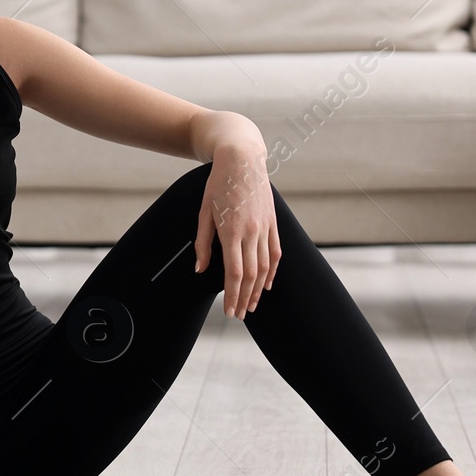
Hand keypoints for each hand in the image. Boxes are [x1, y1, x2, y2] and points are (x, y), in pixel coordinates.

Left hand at [193, 149, 280, 319]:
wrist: (242, 160)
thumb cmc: (217, 185)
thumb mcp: (203, 212)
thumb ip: (203, 243)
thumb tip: (200, 270)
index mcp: (231, 231)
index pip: (233, 273)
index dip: (232, 295)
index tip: (229, 311)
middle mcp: (251, 232)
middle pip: (250, 275)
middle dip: (244, 298)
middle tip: (239, 315)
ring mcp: (265, 228)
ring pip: (265, 267)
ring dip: (259, 290)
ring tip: (252, 305)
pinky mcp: (274, 223)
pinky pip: (275, 253)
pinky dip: (273, 272)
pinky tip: (268, 284)